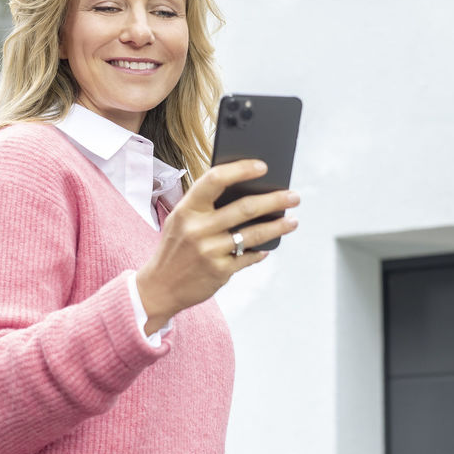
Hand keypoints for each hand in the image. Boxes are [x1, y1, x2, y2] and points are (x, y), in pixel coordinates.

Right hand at [136, 159, 299, 334]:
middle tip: (294, 196)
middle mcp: (198, 228)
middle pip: (244, 208)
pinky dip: (261, 250)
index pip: (215, 180)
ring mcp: (209, 251)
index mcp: (187, 209)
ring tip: (292, 220)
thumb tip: (245, 190)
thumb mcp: (180, 220)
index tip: (262, 166)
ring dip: (278, 226)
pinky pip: (248, 256)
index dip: (240, 169)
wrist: (159, 287)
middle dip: (274, 200)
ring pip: (253, 234)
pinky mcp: (219, 271)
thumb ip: (204, 205)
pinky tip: (269, 246)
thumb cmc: (175, 247)